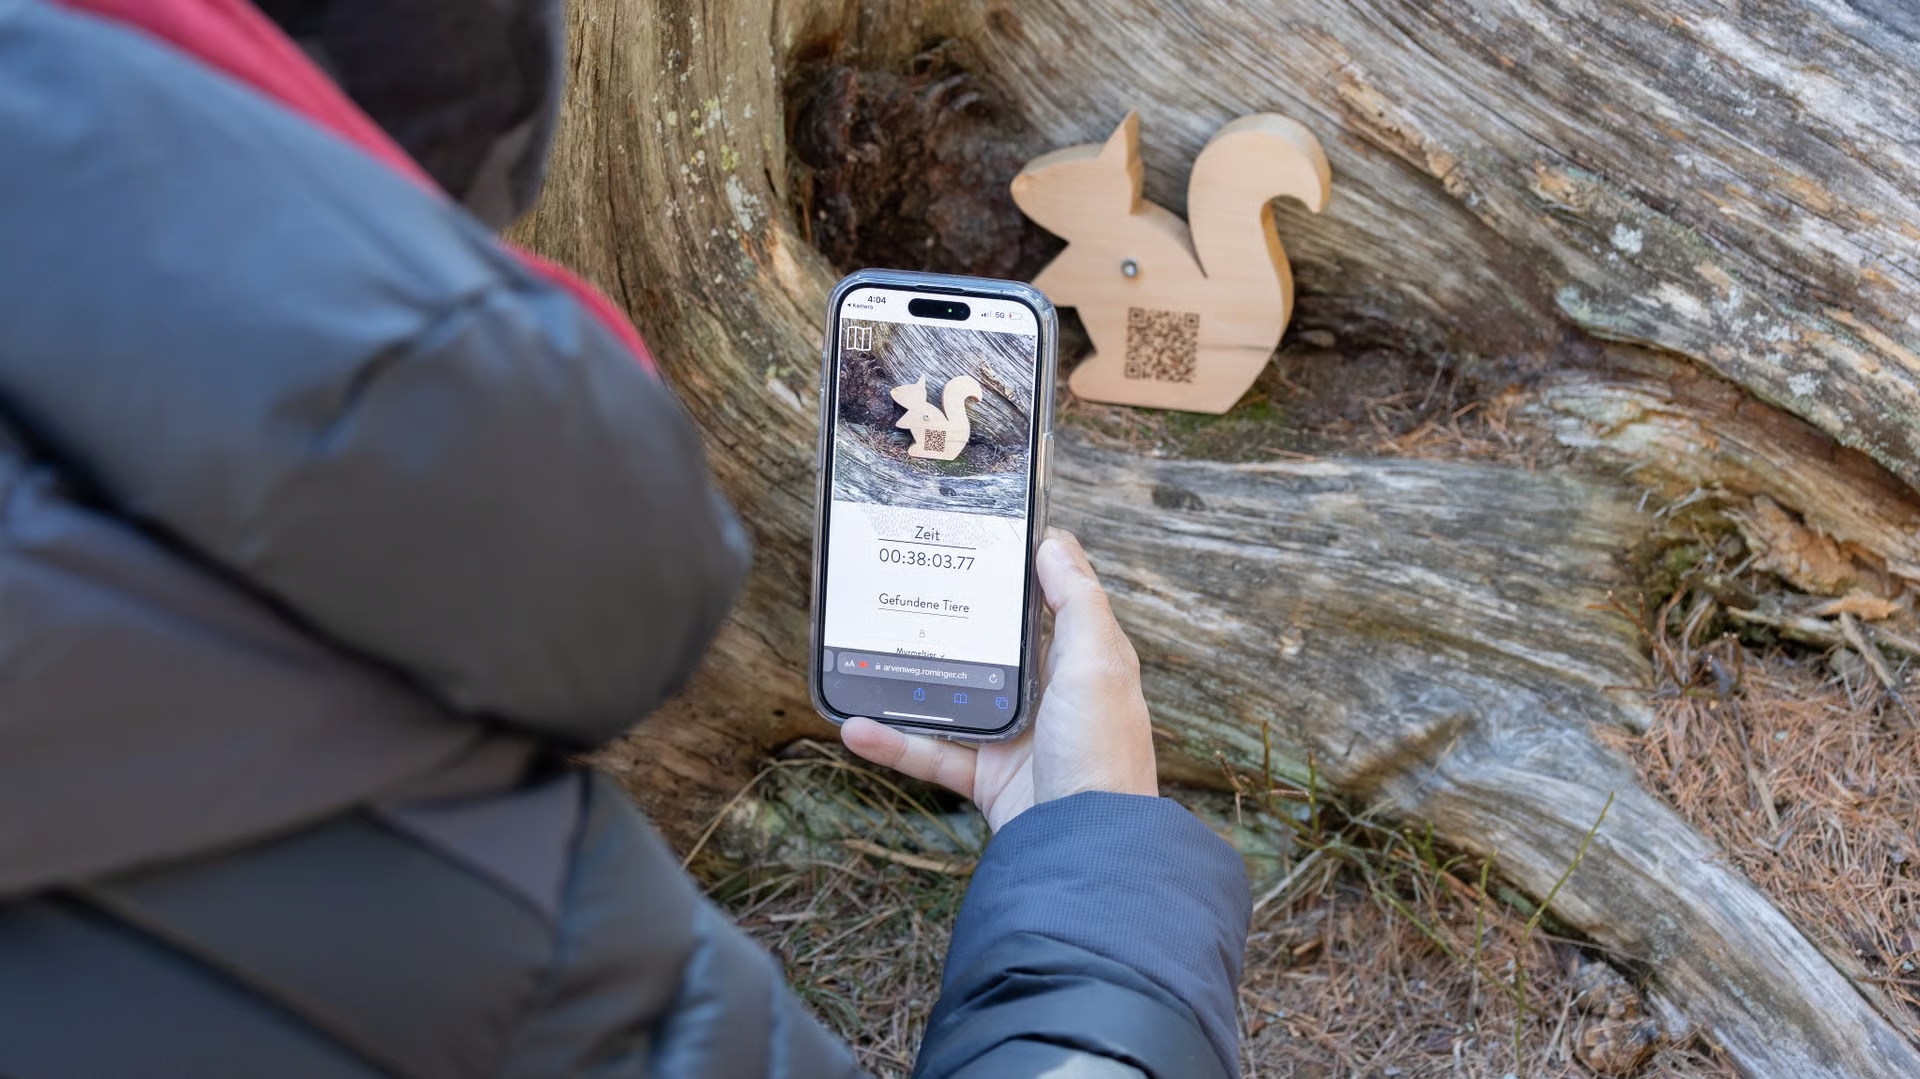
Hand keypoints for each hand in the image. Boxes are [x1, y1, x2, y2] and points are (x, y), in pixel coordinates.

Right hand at [841, 528, 1157, 831]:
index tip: (978, 539)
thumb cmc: (1102, 754)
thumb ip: (1077, 602)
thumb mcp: (1098, 664)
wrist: (1085, 850)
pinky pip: (932, 753)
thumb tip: (1055, 543)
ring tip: (867, 654)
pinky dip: (894, 742)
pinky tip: (857, 728)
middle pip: (995, 647)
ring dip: (909, 682)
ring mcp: (1018, 738)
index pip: (1053, 602)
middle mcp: (1052, 697)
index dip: (1022, 569)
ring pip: (953, 698)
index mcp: (1084, 662)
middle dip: (953, 621)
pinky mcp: (989, 778)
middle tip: (909, 588)